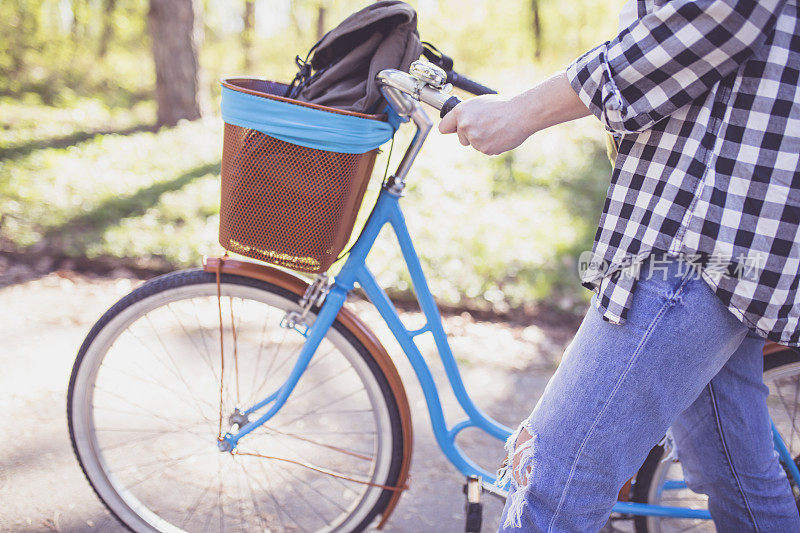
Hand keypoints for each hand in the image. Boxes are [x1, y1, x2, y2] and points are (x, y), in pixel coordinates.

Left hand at [437, 72, 590, 155]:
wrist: (521, 113)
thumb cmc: (503, 106)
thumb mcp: (480, 104)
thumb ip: (466, 114)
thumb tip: (458, 124)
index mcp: (461, 111)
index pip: (443, 127)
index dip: (450, 128)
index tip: (454, 129)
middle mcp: (464, 125)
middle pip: (460, 139)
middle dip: (471, 135)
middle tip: (486, 125)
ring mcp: (474, 138)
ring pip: (474, 145)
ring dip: (483, 140)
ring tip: (496, 128)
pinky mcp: (484, 149)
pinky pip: (485, 150)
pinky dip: (492, 145)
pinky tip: (500, 135)